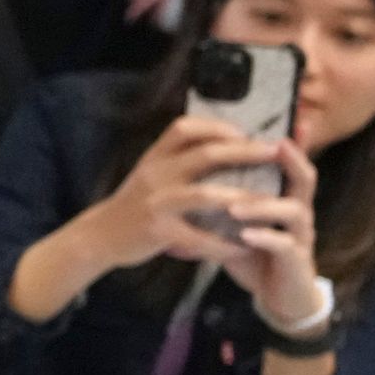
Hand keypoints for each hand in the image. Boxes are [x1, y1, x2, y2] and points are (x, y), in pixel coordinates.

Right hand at [93, 111, 293, 272]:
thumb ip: (177, 160)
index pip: (185, 128)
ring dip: (243, 197)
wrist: (100, 236)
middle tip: (274, 152)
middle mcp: (155, 175)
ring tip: (271, 201)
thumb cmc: (133, 204)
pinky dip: (225, 243)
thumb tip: (220, 145)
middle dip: (245, 152)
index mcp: (154, 158)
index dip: (218, 127)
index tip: (245, 132)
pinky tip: (245, 246)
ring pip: (206, 194)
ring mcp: (156, 203)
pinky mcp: (159, 232)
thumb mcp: (149, 173)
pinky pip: (200, 238)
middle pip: (205, 155)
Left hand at [204, 136, 327, 325]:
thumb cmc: (256, 254)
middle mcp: (298, 211)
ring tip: (235, 205)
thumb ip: (225, 199)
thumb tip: (191, 173)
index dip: (291, 142)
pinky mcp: (296, 260)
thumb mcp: (238, 222)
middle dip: (291, 161)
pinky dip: (265, 238)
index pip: (290, 163)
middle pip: (305, 178)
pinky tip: (246, 236)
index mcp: (284, 197)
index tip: (285, 119)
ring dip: (264, 205)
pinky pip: (285, 245)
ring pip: (293, 211)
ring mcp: (300, 236)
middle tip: (272, 147)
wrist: (278, 295)